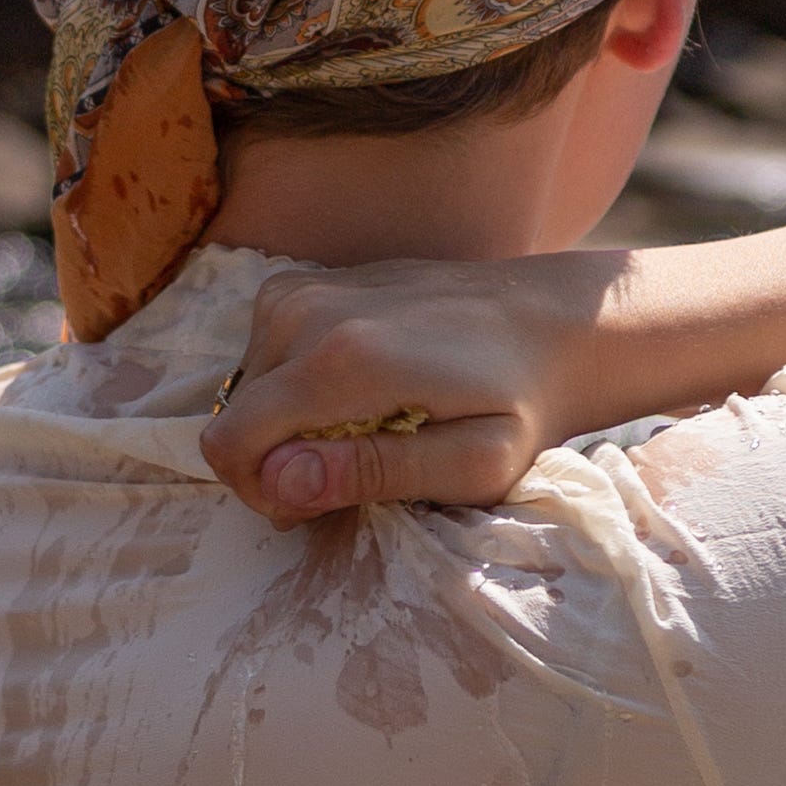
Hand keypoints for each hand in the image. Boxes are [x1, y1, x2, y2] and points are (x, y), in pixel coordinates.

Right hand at [199, 255, 597, 523]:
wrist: (555, 320)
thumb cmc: (523, 405)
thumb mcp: (472, 464)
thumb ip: (374, 473)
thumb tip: (281, 481)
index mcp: (341, 360)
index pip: (230, 444)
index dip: (263, 494)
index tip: (320, 505)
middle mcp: (307, 311)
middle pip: (234, 417)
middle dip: (277, 461)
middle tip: (354, 475)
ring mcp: (307, 287)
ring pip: (247, 386)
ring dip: (288, 422)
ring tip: (364, 431)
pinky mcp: (314, 279)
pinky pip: (267, 350)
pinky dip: (296, 383)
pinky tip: (358, 392)